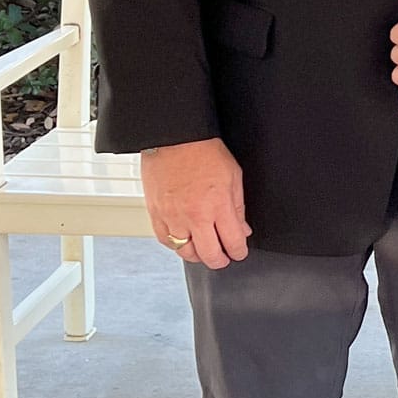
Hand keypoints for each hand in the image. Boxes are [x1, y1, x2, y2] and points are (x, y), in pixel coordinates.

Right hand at [141, 137, 250, 267]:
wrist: (174, 136)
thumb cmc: (204, 151)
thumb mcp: (233, 176)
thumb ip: (238, 208)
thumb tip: (242, 230)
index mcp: (218, 205)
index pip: (232, 243)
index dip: (239, 252)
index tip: (239, 252)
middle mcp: (194, 215)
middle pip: (209, 255)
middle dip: (220, 260)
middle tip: (223, 257)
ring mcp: (172, 216)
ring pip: (185, 252)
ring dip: (197, 254)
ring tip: (204, 249)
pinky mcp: (156, 212)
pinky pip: (165, 240)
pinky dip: (176, 244)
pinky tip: (184, 239)